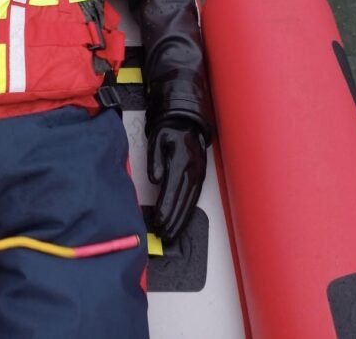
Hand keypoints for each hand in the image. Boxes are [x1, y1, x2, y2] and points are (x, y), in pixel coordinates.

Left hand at [147, 117, 206, 242]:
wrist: (187, 121)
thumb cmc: (171, 129)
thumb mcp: (158, 138)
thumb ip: (155, 159)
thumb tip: (155, 179)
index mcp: (182, 161)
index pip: (173, 190)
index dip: (166, 208)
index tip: (159, 221)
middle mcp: (193, 170)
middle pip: (183, 201)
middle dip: (173, 220)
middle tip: (164, 235)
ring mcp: (199, 174)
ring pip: (190, 203)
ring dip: (181, 220)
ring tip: (171, 234)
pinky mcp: (200, 177)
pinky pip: (194, 198)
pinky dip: (188, 212)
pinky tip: (181, 222)